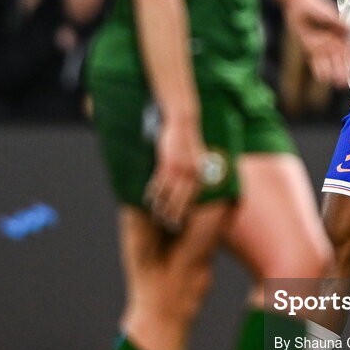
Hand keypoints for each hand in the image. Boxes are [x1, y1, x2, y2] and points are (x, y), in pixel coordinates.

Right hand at [145, 116, 205, 232]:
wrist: (184, 123)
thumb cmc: (189, 141)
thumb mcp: (197, 159)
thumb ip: (195, 172)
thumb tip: (193, 184)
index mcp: (200, 174)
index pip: (194, 198)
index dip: (187, 211)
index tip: (182, 222)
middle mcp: (191, 175)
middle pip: (182, 201)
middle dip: (175, 214)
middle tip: (170, 226)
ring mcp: (178, 170)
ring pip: (168, 194)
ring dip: (162, 206)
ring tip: (157, 215)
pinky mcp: (167, 164)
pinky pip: (159, 182)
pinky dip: (154, 192)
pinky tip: (149, 199)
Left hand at [284, 0, 349, 87]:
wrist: (299, 5)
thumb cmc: (316, 6)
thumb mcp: (329, 13)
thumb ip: (340, 22)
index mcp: (342, 33)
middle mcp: (334, 41)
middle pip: (341, 58)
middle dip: (345, 69)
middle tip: (348, 79)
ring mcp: (324, 46)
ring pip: (331, 62)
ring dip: (335, 72)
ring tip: (338, 83)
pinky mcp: (312, 49)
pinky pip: (317, 61)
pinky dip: (320, 69)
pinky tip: (323, 78)